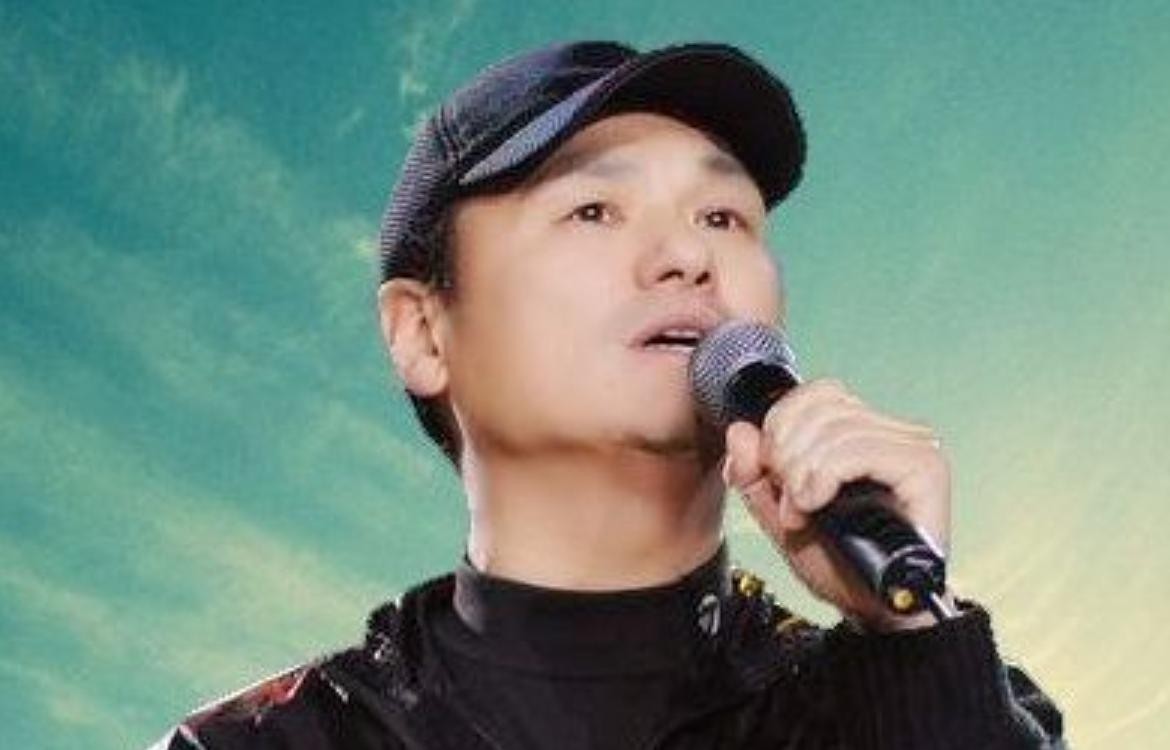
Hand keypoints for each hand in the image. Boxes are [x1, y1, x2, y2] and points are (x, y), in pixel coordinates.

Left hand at [722, 379, 953, 630]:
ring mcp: (913, 446)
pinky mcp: (925, 468)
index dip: (781, 426)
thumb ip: (754, 474)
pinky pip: (857, 450)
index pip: (815, 393)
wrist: (874, 609)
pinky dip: (824, 476)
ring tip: (802, 512)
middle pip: (820, 406)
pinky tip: (816, 505)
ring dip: (801, 475)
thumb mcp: (779, 514)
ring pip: (834, 428)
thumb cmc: (839, 564)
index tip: (774, 475)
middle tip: (788, 500)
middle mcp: (892, 432)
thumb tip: (740, 430)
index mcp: (862, 432)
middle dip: (785, 454)